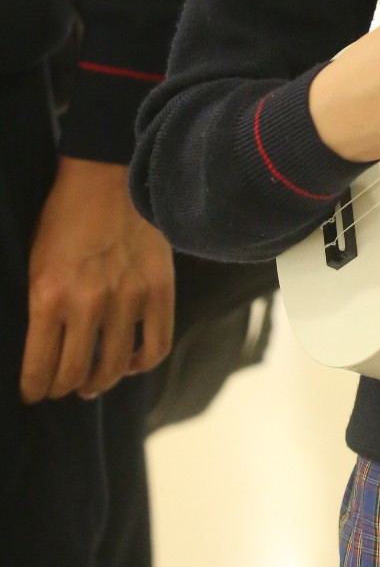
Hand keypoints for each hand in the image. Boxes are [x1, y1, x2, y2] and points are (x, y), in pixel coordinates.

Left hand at [21, 158, 175, 404]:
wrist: (108, 174)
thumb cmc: (64, 217)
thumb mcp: (36, 264)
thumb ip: (41, 309)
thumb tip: (46, 352)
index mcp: (48, 294)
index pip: (39, 368)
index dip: (34, 389)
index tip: (34, 392)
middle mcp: (88, 301)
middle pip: (75, 374)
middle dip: (62, 389)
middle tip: (61, 387)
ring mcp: (127, 296)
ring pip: (113, 367)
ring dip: (99, 381)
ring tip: (93, 380)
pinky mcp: (158, 289)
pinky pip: (155, 346)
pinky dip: (140, 364)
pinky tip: (128, 361)